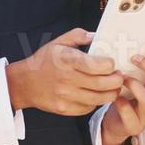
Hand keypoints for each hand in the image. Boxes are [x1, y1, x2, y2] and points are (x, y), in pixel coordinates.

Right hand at [6, 28, 123, 116]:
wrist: (25, 83)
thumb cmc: (44, 61)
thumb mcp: (58, 42)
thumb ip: (78, 35)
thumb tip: (96, 35)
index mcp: (67, 60)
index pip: (96, 65)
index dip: (109, 65)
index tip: (111, 63)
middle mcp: (67, 79)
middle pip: (102, 84)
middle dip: (117, 80)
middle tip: (119, 76)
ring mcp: (66, 96)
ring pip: (99, 99)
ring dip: (111, 93)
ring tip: (113, 87)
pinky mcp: (65, 109)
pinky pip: (89, 108)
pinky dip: (96, 102)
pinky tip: (97, 94)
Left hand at [99, 37, 144, 144]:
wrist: (117, 123)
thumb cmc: (127, 97)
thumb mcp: (135, 79)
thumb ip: (136, 66)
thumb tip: (130, 42)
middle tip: (134, 58)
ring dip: (134, 86)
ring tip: (122, 79)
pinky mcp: (135, 126)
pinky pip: (130, 115)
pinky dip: (122, 104)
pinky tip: (116, 97)